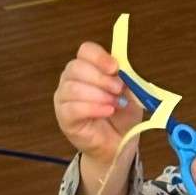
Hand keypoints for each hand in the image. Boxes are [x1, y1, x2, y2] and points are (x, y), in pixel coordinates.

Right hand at [54, 42, 142, 166]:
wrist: (119, 143)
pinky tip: (107, 111)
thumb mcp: (131, 96)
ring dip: (98, 95)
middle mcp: (71, 79)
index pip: (86, 51)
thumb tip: (123, 73)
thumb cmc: (122, 117)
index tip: (115, 68)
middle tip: (118, 90)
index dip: (99, 57)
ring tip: (114, 104)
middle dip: (101, 78)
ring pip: (73, 88)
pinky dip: (93, 108)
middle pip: (77, 67)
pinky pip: (73, 108)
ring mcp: (64, 98)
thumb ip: (127, 82)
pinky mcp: (64, 117)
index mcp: (88, 68)